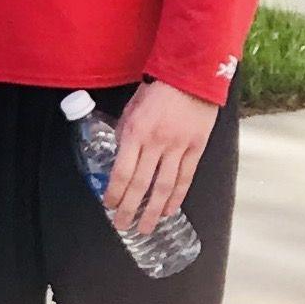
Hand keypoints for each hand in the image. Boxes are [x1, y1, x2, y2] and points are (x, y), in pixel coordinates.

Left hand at [104, 77, 216, 235]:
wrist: (191, 76)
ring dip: (154, 210)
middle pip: (141, 184)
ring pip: (164, 187)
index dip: (114, 193)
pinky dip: (177, 197)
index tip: (109, 206)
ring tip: (146, 227)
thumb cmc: (158, 90)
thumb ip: (125, 134)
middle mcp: (156, 143)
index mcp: (135, 132)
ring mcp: (178, 147)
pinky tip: (170, 210)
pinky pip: (185, 178)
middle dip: (130, 208)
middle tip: (123, 225)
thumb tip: (120, 158)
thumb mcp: (131, 108)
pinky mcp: (196, 148)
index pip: (122, 171)